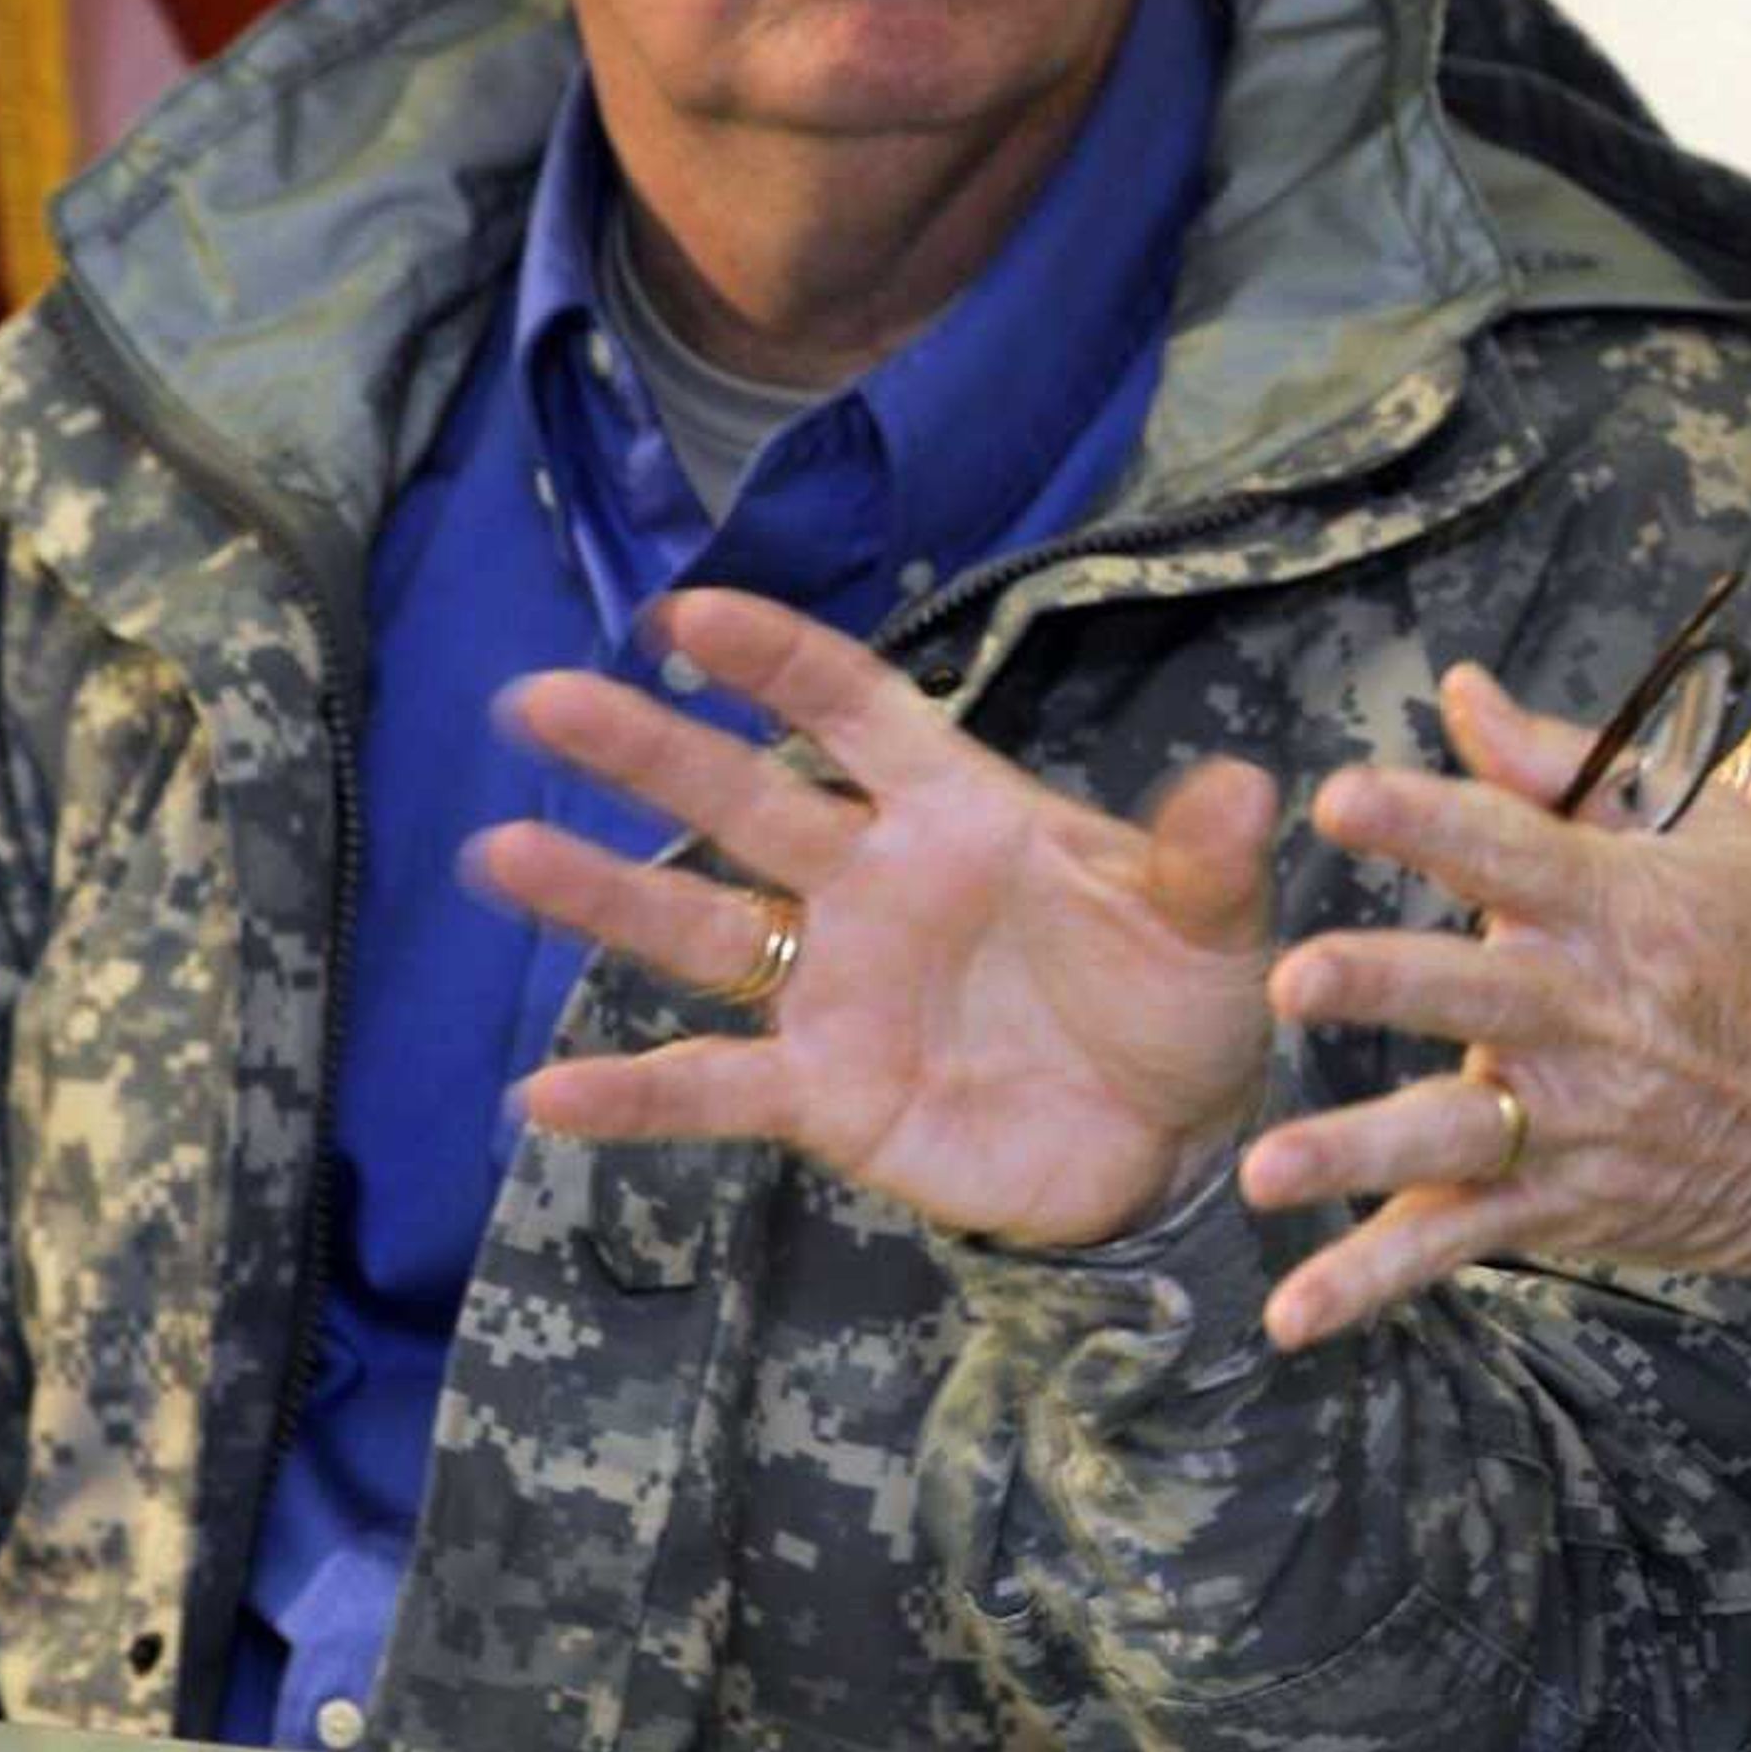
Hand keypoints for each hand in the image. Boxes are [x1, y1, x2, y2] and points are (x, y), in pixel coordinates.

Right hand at [468, 586, 1276, 1246]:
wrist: (1171, 1138)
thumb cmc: (1178, 998)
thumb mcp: (1210, 925)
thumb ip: (1206, 859)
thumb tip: (1252, 781)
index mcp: (958, 812)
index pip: (856, 711)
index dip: (778, 662)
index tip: (684, 613)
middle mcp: (873, 883)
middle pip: (743, 798)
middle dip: (645, 749)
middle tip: (538, 700)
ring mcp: (836, 988)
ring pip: (697, 925)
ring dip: (602, 893)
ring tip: (498, 853)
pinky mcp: (825, 1095)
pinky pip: (713, 1087)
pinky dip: (631, 1095)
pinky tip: (542, 1097)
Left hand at [1251, 663, 1750, 1347]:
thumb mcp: (1717, 830)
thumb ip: (1573, 763)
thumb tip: (1464, 693)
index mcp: (1620, 907)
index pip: (1511, 849)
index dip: (1425, 821)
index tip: (1337, 798)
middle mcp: (1590, 1014)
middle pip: (1471, 992)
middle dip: (1383, 984)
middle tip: (1293, 982)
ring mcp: (1577, 1118)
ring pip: (1453, 1133)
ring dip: (1359, 1150)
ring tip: (1267, 1170)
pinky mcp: (1567, 1202)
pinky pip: (1459, 1240)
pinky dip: (1375, 1278)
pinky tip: (1294, 1314)